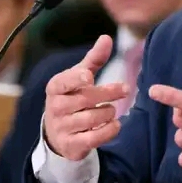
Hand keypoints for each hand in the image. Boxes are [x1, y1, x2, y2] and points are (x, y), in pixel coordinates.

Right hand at [44, 35, 128, 160]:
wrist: (58, 133)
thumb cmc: (72, 97)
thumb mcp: (79, 77)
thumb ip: (94, 59)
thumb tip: (106, 37)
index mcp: (56, 88)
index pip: (63, 82)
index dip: (76, 79)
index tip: (89, 77)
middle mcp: (55, 107)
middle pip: (86, 99)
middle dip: (109, 93)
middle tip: (126, 88)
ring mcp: (62, 127)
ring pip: (93, 118)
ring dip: (109, 112)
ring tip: (112, 110)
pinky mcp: (71, 145)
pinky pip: (94, 137)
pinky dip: (109, 130)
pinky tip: (115, 124)